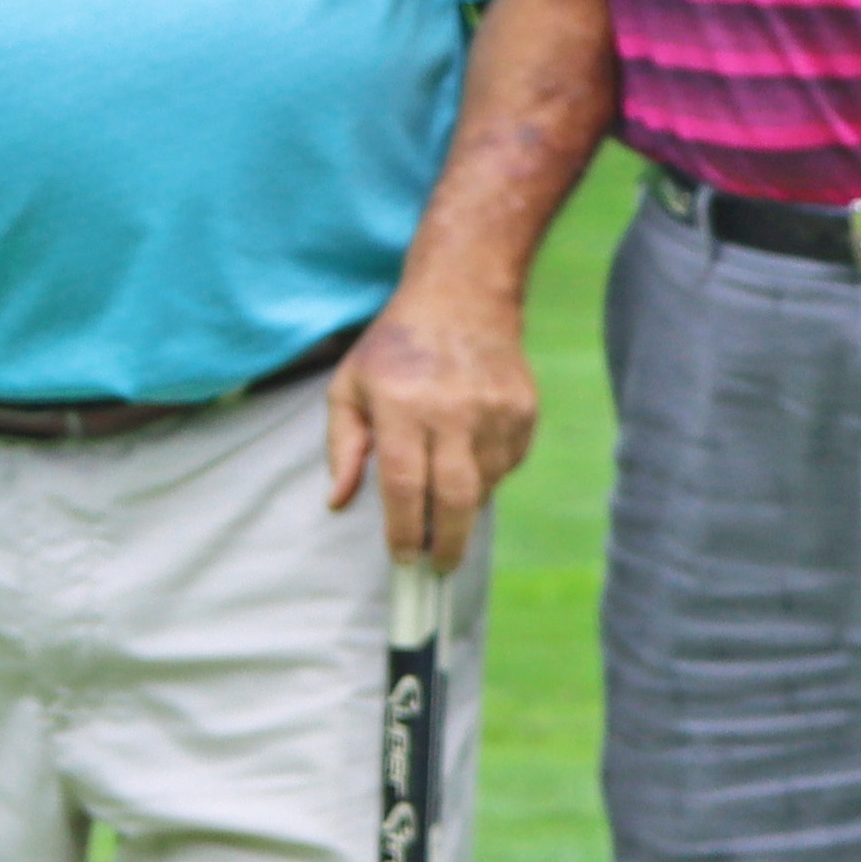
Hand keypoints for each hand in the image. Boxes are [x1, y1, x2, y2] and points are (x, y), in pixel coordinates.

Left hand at [322, 291, 538, 568]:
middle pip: (455, 498)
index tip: (404, 558)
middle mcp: (451, 410)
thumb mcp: (349, 387)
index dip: (404, 530)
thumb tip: (337, 501)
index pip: (403, 485)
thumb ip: (342, 447)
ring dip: (465, 506)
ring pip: (484, 486)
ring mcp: (494, 411)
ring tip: (447, 498)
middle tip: (439, 566)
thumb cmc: (394, 347)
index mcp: (401, 406)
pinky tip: (469, 457)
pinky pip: (507, 465)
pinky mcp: (523, 411)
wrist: (462, 296)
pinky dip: (488, 476)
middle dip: (448, 543)